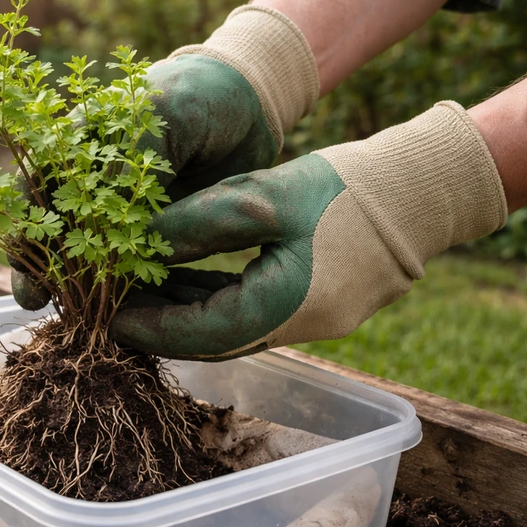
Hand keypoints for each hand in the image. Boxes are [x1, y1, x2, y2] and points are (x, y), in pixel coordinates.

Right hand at [11, 6, 319, 310]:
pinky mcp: (152, 236)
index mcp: (82, 144)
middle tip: (32, 297)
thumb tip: (103, 203)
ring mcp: (122, 213)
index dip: (25, 217)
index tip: (22, 251)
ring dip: (75, 284)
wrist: (248, 107)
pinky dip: (120, 290)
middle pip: (53, 226)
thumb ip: (133, 151)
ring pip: (89, 254)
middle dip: (39, 263)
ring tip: (68, 313)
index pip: (37, 184)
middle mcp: (94, 182)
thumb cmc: (198, 97)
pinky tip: (113, 312)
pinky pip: (130, 267)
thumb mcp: (165, 111)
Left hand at [109, 101, 508, 359]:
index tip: (107, 319)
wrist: (419, 190)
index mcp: (287, 307)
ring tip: (139, 288)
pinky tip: (184, 278)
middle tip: (113, 305)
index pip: (202, 334)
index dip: (152, 329)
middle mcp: (298, 327)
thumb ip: (198, 224)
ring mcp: (311, 322)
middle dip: (163, 325)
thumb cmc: (344, 187)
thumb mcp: (262, 196)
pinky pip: (252, 311)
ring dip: (187, 311)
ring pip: (231, 327)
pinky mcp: (317, 306)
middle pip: (214, 339)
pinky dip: (216, 299)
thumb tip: (141, 246)